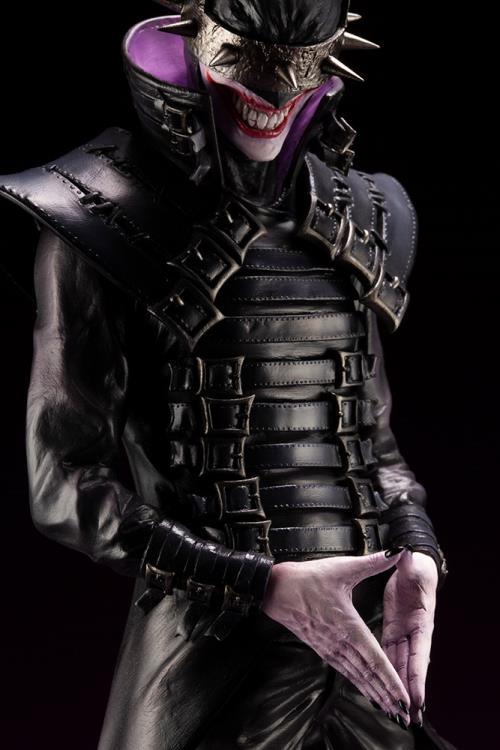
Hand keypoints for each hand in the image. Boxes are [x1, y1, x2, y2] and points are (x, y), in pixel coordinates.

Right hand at [262, 549, 410, 725]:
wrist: (276, 589)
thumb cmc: (309, 578)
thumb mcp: (343, 567)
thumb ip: (372, 562)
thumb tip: (397, 552)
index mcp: (348, 625)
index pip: (374, 659)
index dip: (390, 680)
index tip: (403, 696)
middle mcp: (339, 642)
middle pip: (367, 674)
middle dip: (387, 695)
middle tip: (404, 713)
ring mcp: (329, 647)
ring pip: (355, 676)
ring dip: (373, 693)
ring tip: (389, 709)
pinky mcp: (321, 648)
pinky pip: (343, 670)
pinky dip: (357, 683)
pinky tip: (365, 690)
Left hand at [381, 549, 437, 725]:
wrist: (412, 564)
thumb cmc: (415, 565)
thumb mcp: (411, 563)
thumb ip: (406, 561)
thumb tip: (403, 552)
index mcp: (421, 620)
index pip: (420, 652)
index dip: (418, 675)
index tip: (417, 696)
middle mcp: (414, 630)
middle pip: (411, 665)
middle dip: (409, 690)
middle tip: (409, 715)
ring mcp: (404, 631)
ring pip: (400, 663)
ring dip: (398, 685)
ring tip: (395, 708)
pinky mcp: (393, 629)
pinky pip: (389, 652)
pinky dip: (387, 670)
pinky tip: (382, 684)